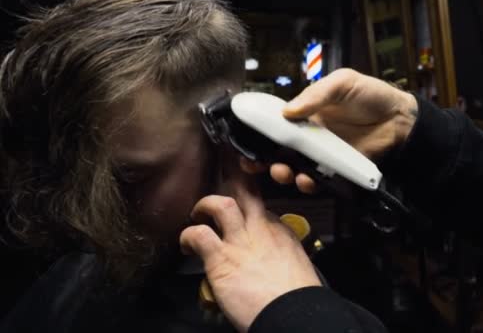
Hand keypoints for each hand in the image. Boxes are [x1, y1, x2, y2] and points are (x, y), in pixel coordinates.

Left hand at [179, 168, 320, 331]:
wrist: (295, 314)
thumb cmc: (296, 298)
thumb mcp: (295, 266)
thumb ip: (279, 256)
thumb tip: (268, 262)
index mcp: (280, 232)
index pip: (259, 206)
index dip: (246, 202)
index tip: (240, 201)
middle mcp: (261, 229)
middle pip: (245, 190)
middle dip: (230, 177)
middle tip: (220, 169)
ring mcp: (241, 242)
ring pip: (220, 204)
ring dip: (204, 205)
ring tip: (197, 214)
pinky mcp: (222, 259)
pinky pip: (198, 235)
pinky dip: (187, 236)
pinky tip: (185, 244)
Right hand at [241, 68, 418, 192]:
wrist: (400, 119)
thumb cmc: (371, 95)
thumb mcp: (342, 83)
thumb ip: (316, 95)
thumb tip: (287, 111)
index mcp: (306, 113)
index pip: (276, 123)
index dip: (258, 132)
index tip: (243, 139)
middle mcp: (309, 135)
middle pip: (279, 150)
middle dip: (262, 159)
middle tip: (253, 163)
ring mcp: (322, 154)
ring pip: (294, 167)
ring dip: (283, 172)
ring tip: (281, 172)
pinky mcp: (336, 169)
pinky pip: (317, 179)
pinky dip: (308, 182)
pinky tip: (306, 179)